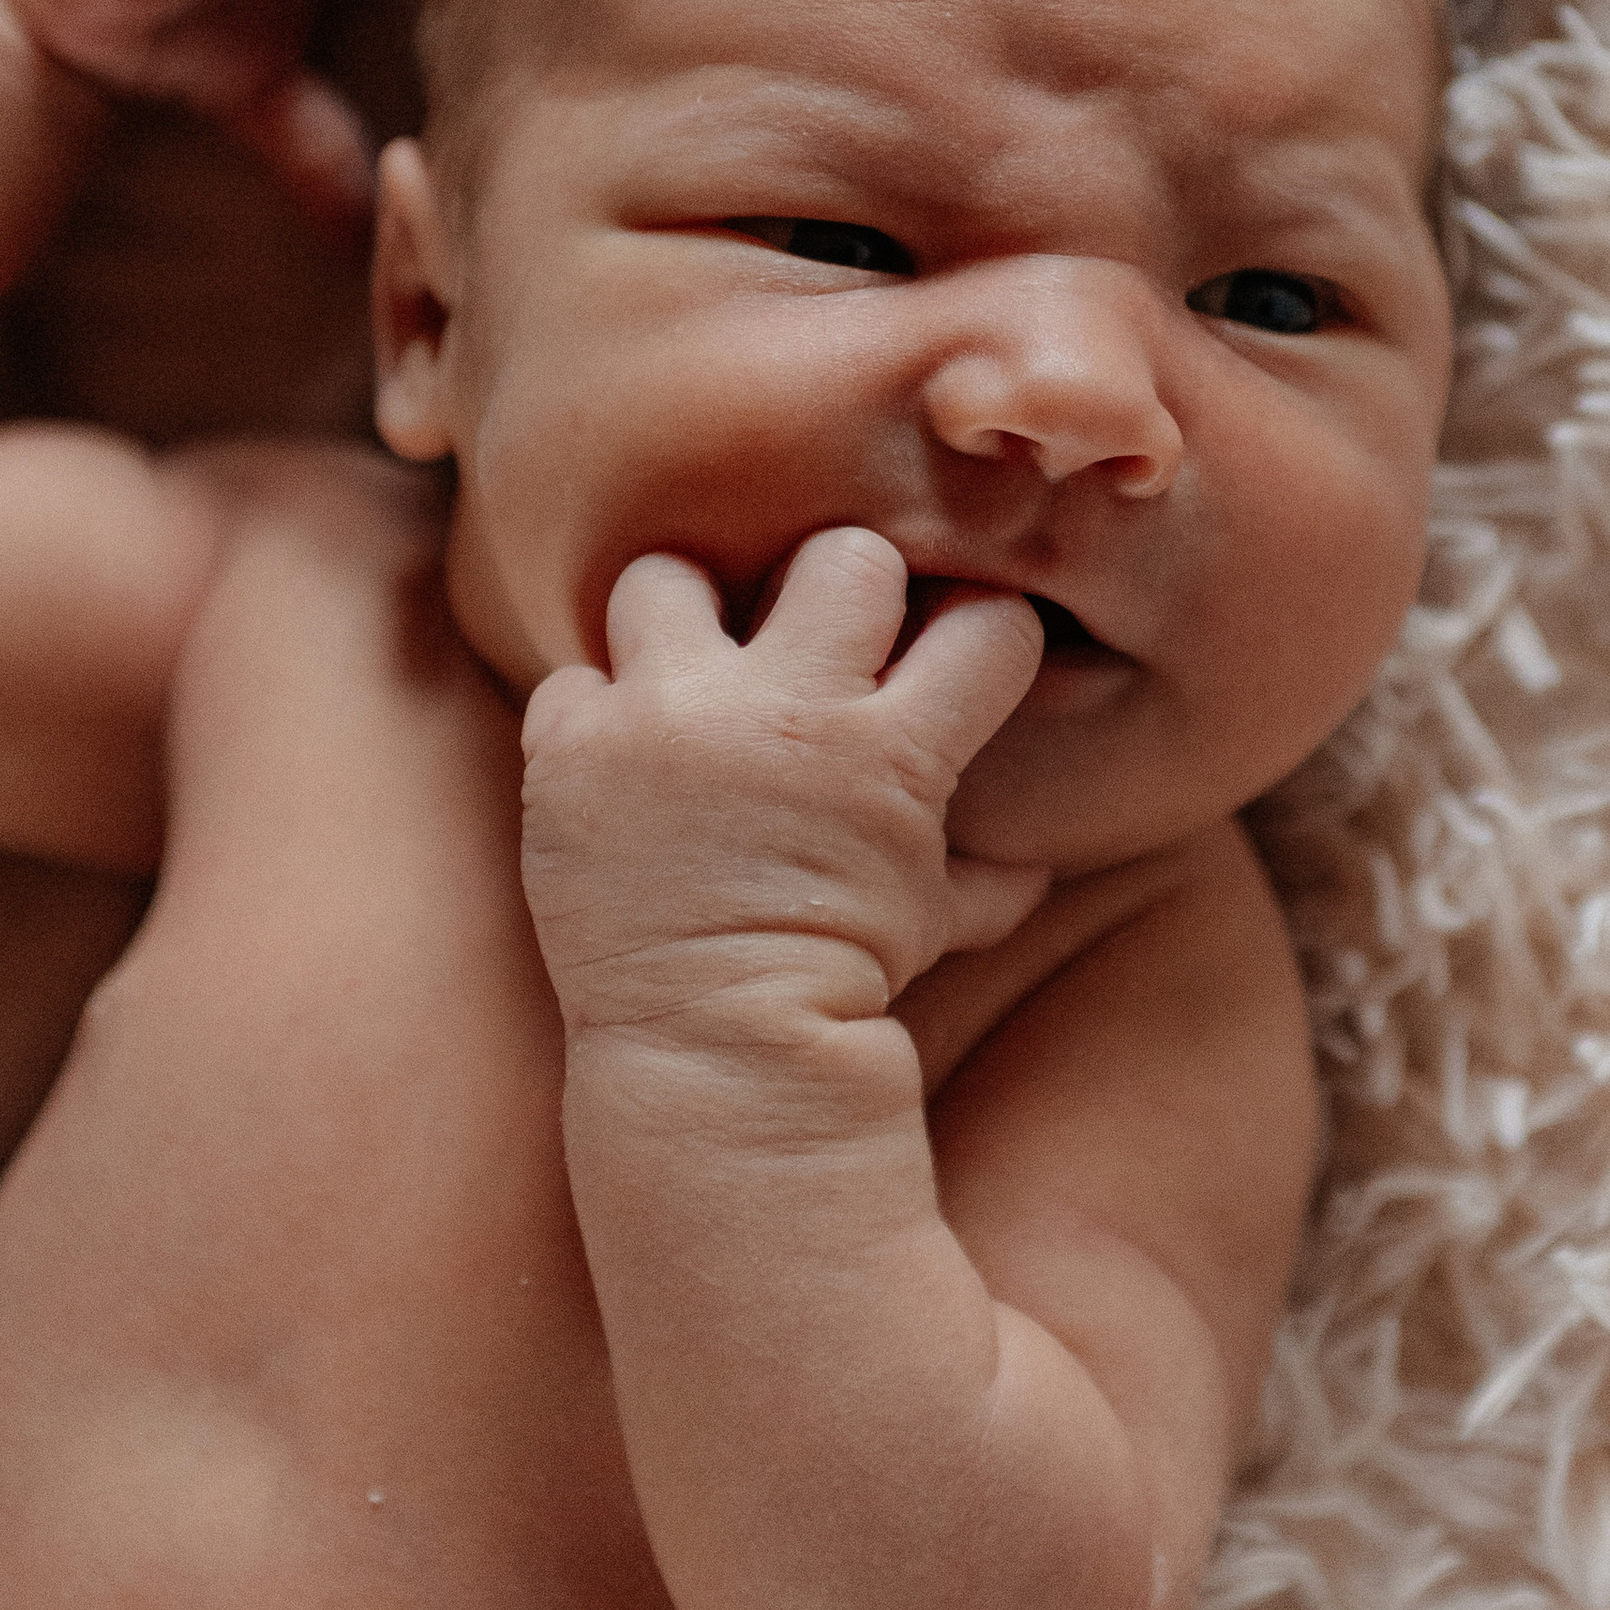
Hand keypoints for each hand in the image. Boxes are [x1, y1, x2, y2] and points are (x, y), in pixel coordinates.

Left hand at [519, 529, 1050, 1050]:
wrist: (711, 1053)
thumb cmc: (839, 983)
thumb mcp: (934, 924)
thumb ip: (986, 877)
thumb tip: (1033, 866)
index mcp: (891, 750)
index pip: (988, 623)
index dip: (982, 634)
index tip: (956, 656)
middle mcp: (784, 711)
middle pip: (844, 556)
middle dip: (841, 595)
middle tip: (819, 647)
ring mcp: (670, 719)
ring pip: (672, 575)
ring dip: (685, 624)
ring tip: (691, 676)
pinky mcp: (575, 748)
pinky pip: (575, 680)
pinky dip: (594, 718)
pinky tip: (618, 762)